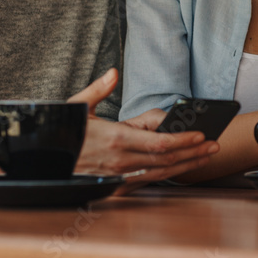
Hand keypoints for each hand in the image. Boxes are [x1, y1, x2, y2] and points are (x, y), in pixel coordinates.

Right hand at [69, 70, 218, 188]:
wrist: (42, 162)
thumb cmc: (62, 133)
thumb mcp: (77, 107)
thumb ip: (99, 89)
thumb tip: (113, 73)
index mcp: (115, 138)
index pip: (159, 143)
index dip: (183, 140)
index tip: (201, 135)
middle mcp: (120, 160)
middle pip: (166, 159)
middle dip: (193, 153)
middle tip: (214, 146)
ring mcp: (119, 175)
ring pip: (160, 172)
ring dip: (186, 165)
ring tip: (205, 156)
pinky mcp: (116, 184)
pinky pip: (147, 180)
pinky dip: (168, 174)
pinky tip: (181, 168)